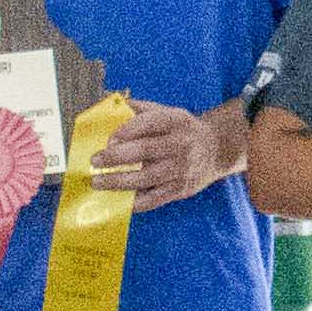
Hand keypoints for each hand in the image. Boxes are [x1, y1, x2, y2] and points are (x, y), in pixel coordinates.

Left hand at [95, 102, 229, 203]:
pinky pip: (154, 199)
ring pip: (146, 178)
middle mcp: (181, 144)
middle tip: (95, 160)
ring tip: (98, 182)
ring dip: (119, 181)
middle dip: (116, 157)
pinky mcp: (181, 189)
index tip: (107, 139)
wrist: (216, 149)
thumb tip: (108, 108)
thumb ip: (139, 109)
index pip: (148, 123)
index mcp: (176, 120)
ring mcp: (182, 169)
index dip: (126, 130)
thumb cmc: (181, 129)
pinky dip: (134, 203)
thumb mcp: (167, 111)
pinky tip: (118, 201)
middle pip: (145, 151)